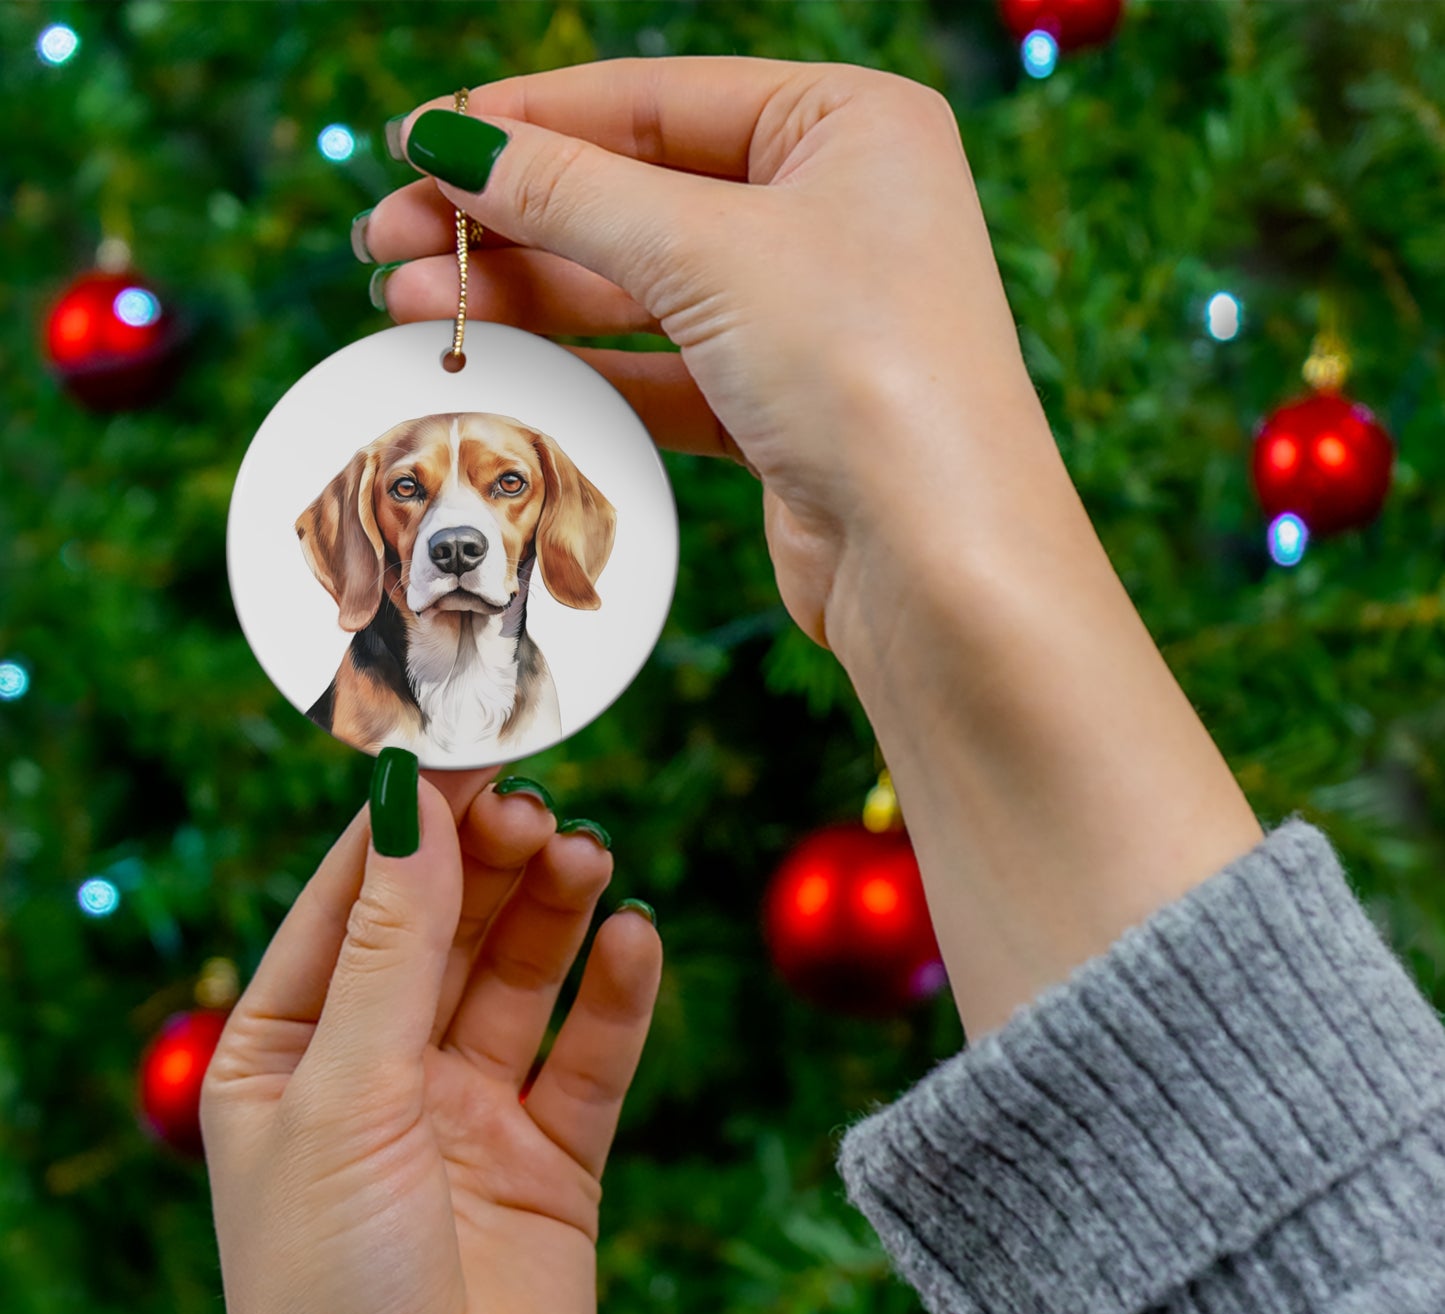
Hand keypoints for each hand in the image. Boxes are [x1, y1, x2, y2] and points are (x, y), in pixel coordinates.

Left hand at [201, 765, 661, 1313]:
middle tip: (541, 808)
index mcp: (289, 1053)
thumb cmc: (331, 1293)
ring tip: (589, 856)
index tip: (468, 749)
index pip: (353, 902)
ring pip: (521, 978)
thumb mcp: (346, 1095)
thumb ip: (391, 947)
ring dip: (555, 912)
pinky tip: (636, 939)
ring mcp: (469, 1114)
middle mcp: (380, 1073)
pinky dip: (617, 995)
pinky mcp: (552, 1160)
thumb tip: (411, 802)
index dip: (410, 825)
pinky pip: (591, 1055)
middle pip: (447, 928)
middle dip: (491, 863)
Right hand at [361, 57, 1054, 653]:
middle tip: (387, 239)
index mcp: (848, 125)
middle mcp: (835, 210)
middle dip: (508, 218)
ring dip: (526, 295)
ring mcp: (808, 314)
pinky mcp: (782, 407)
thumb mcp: (707, 251)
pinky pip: (661, 368)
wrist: (937, 561)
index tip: (417, 141)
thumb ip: (571, 192)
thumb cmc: (863, 371)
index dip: (527, 120)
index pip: (655, 100)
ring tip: (407, 303)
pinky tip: (494, 363)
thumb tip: (451, 141)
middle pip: (636, 194)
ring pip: (640, 287)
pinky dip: (580, 366)